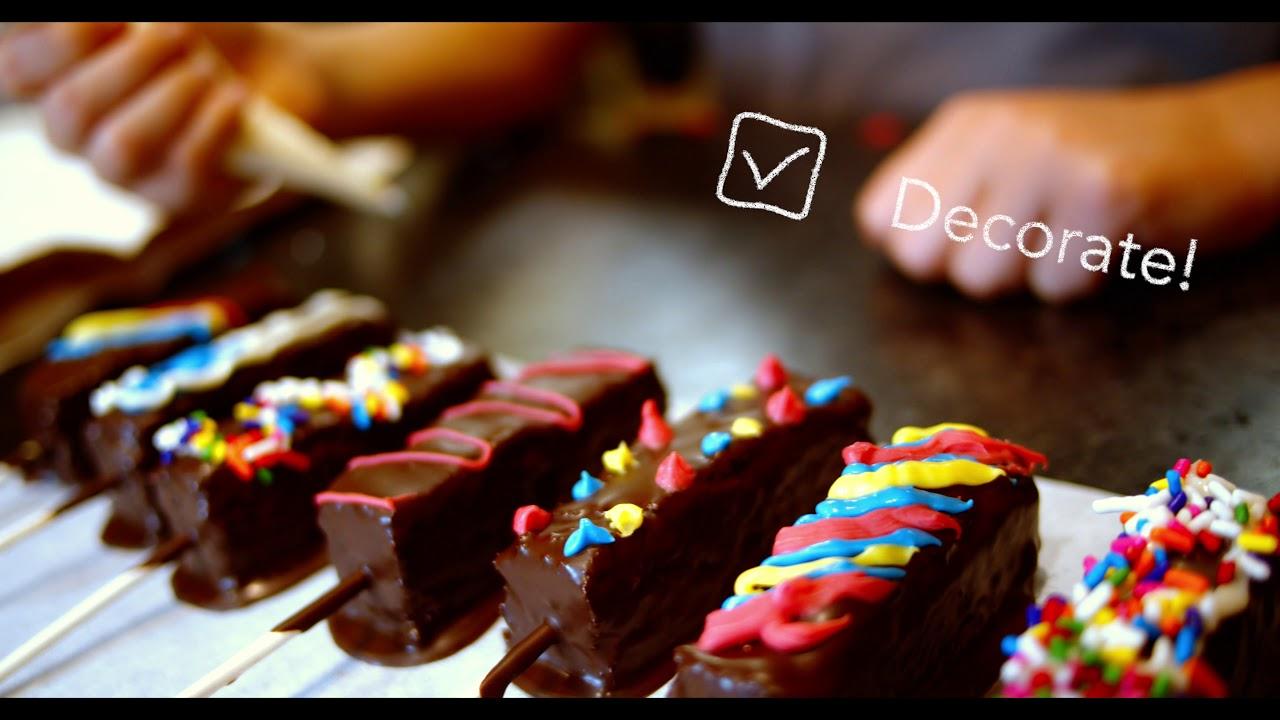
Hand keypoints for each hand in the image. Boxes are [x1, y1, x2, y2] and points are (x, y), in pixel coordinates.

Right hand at [0, 22, 327, 215]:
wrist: (273, 72)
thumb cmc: (203, 34)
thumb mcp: (153, 17)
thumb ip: (123, 21)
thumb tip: (109, 24)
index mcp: (55, 80)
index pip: (17, 69)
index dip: (54, 42)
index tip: (112, 18)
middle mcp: (79, 134)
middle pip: (70, 109)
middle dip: (130, 63)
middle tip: (179, 33)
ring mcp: (128, 174)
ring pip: (122, 147)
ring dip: (170, 97)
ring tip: (206, 70)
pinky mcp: (180, 198)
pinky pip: (185, 167)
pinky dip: (213, 123)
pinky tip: (234, 98)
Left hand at [854, 80, 1275, 302]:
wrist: (1220, 144)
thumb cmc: (1103, 165)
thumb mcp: (1010, 156)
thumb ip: (945, 192)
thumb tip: (888, 243)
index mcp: (965, 123)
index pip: (882, 218)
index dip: (923, 249)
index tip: (973, 235)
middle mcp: (999, 132)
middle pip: (922, 257)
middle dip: (970, 269)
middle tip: (1026, 239)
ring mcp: (1050, 159)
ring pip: (981, 278)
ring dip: (1028, 277)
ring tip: (1068, 235)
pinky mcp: (1103, 196)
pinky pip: (1054, 286)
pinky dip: (1082, 281)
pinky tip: (1106, 241)